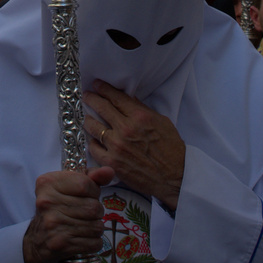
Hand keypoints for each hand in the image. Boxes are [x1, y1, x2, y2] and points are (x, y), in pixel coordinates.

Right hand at [22, 167, 115, 262]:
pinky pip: (94, 243)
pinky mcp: (61, 244)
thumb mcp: (68, 186)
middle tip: (85, 214)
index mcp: (48, 183)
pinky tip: (82, 239)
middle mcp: (47, 203)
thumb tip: (109, 171)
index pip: (85, 184)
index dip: (94, 191)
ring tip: (83, 226)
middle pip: (94, 207)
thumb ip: (90, 177)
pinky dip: (93, 242)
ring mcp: (53, 225)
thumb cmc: (57, 209)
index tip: (87, 196)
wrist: (37, 241)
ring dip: (95, 228)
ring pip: (97, 226)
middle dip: (96, 212)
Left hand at [83, 80, 186, 211]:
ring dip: (89, 120)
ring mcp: (117, 146)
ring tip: (88, 119)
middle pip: (101, 108)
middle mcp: (126, 129)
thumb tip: (128, 100)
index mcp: (140, 117)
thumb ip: (143, 110)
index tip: (96, 85)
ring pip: (93, 127)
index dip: (103, 89)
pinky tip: (94, 140)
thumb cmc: (171, 149)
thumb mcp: (162, 122)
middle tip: (87, 96)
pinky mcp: (112, 162)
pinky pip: (93, 148)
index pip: (116, 97)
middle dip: (91, 99)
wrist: (174, 176)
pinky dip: (93, 143)